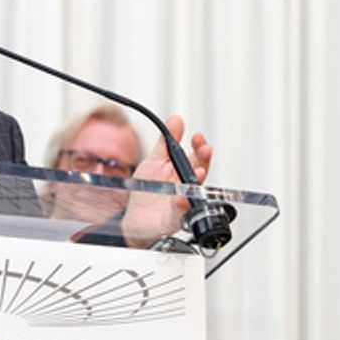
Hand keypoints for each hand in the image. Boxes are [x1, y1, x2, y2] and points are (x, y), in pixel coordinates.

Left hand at [121, 115, 211, 246]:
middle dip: (203, 159)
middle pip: (200, 172)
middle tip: (204, 149)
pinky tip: (180, 199)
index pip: (196, 157)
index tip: (197, 136)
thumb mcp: (154, 162)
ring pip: (194, 192)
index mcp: (182, 172)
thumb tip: (176, 120)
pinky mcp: (174, 219)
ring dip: (197, 182)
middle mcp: (186, 187)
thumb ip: (166, 143)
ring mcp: (182, 203)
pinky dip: (181, 206)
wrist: (135, 219)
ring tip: (197, 171)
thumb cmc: (148, 192)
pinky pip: (180, 213)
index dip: (199, 147)